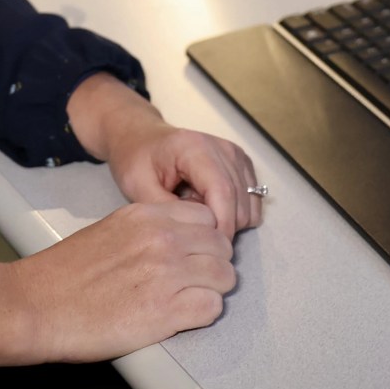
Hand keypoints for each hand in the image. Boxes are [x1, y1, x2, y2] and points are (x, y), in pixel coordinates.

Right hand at [0, 200, 236, 368]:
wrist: (35, 305)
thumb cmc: (63, 274)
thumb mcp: (110, 230)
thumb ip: (147, 230)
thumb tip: (177, 241)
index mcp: (147, 216)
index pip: (207, 217)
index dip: (205, 239)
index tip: (195, 254)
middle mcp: (162, 239)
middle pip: (222, 246)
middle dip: (214, 264)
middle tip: (195, 281)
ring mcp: (167, 274)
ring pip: (226, 276)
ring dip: (212, 289)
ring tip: (189, 300)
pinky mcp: (166, 312)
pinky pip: (212, 308)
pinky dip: (203, 314)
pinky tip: (181, 316)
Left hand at [66, 75, 263, 238]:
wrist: (142, 138)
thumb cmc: (137, 160)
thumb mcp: (138, 186)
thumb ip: (167, 210)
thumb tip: (197, 233)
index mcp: (196, 149)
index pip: (222, 193)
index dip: (220, 227)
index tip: (205, 250)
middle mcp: (223, 148)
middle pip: (239, 202)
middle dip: (221, 228)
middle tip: (189, 229)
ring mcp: (235, 155)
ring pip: (249, 205)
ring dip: (227, 220)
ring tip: (195, 213)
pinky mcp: (241, 163)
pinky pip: (252, 200)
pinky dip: (234, 213)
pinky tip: (207, 207)